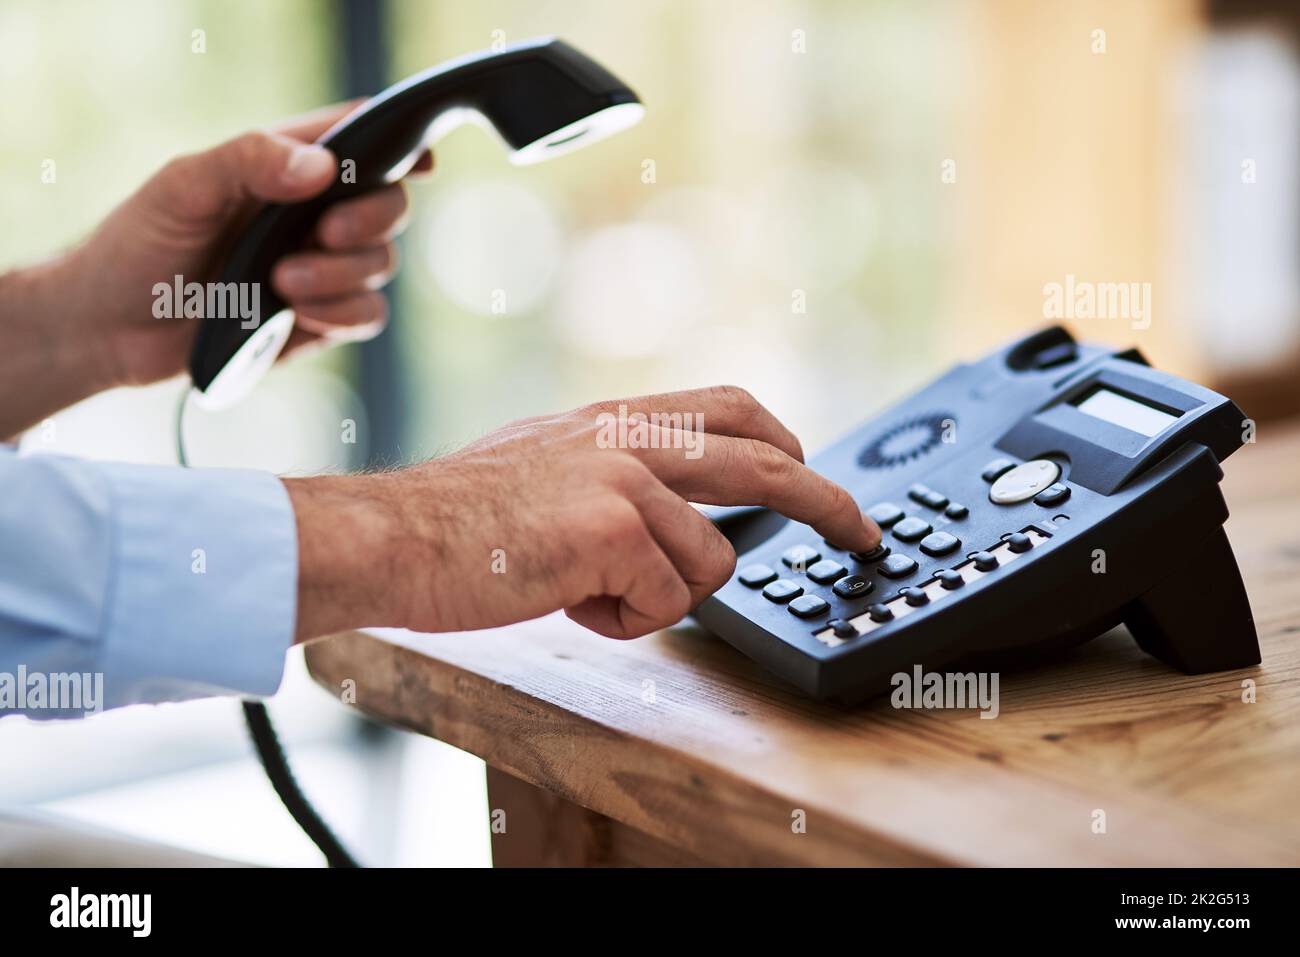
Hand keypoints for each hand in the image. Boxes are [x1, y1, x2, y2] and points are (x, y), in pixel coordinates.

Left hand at [21, 102, 430, 396]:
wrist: (110, 328)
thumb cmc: (137, 244)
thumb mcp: (182, 186)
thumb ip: (249, 162)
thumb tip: (323, 167)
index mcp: (284, 165)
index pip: (361, 139)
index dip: (401, 145)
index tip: (420, 163)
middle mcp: (311, 214)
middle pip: (389, 206)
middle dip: (368, 220)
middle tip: (324, 233)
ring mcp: (319, 268)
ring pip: (380, 265)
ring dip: (340, 275)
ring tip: (281, 283)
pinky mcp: (317, 319)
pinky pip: (367, 315)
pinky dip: (342, 313)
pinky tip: (297, 313)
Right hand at [284, 387, 882, 641]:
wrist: (391, 535)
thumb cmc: (455, 517)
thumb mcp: (545, 461)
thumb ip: (610, 470)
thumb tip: (661, 508)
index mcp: (615, 419)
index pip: (729, 406)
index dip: (782, 439)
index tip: (810, 467)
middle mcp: (630, 438)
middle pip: (767, 462)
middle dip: (827, 502)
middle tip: (860, 532)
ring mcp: (626, 478)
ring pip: (711, 562)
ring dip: (660, 596)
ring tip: (586, 588)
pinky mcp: (614, 529)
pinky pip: (663, 601)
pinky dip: (621, 620)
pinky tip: (566, 599)